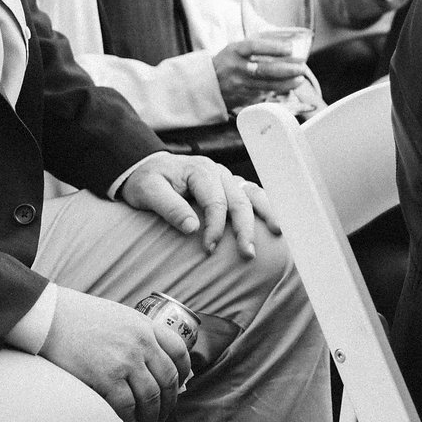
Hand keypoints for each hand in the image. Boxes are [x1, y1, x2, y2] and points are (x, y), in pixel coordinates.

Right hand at [39, 288, 190, 421]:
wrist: (50, 316)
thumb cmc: (80, 316)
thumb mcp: (120, 317)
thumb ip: (137, 335)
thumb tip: (146, 361)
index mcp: (147, 326)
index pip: (179, 351)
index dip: (184, 372)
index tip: (181, 386)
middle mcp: (142, 344)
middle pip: (168, 379)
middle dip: (169, 402)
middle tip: (163, 416)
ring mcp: (126, 361)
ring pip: (151, 396)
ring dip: (151, 416)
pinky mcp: (106, 378)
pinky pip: (125, 406)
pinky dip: (128, 419)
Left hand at [119, 152, 279, 259]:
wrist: (144, 168)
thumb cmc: (146, 181)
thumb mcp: (148, 192)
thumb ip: (170, 208)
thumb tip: (192, 228)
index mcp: (201, 171)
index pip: (216, 201)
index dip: (216, 227)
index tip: (209, 249)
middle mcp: (219, 173)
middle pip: (240, 201)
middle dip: (246, 228)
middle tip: (248, 253)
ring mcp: (227, 178)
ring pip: (253, 195)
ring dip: (265, 215)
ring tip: (277, 233)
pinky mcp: (229, 186)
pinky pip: (252, 194)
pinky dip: (263, 207)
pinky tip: (271, 221)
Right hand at [213, 37, 308, 109]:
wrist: (207, 84)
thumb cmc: (228, 61)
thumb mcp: (236, 48)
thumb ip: (258, 46)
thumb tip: (289, 45)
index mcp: (234, 51)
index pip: (254, 47)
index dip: (273, 47)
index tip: (290, 48)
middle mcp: (236, 68)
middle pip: (264, 69)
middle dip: (287, 69)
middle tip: (302, 67)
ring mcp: (238, 85)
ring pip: (266, 85)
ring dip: (287, 83)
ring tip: (300, 79)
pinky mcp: (242, 98)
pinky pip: (263, 96)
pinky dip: (278, 94)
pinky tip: (290, 90)